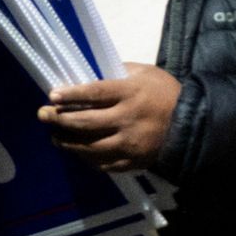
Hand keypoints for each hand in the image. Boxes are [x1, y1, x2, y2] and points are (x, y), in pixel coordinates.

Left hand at [41, 70, 179, 170]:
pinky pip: (103, 163)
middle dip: (59, 119)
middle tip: (43, 115)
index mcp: (130, 93)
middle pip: (86, 122)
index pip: (94, 94)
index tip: (52, 95)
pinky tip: (77, 151)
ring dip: (68, 143)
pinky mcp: (132, 162)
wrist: (192, 125)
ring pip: (90, 147)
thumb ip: (119, 72)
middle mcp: (127, 119)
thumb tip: (90, 72)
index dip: (70, 95)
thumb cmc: (166, 93)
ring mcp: (129, 144)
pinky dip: (86, 158)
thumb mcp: (146, 73)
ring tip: (55, 137)